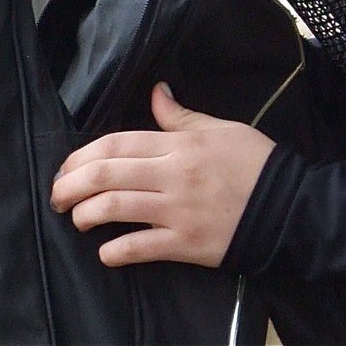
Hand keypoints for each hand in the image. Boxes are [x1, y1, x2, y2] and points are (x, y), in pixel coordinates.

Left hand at [50, 83, 275, 267]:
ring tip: (77, 220)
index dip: (83, 155)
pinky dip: (116, 252)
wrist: (288, 206)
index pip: (117, 144)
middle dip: (71, 185)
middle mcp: (171, 175)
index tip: (67, 167)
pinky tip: (105, 253)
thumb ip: (181, 115)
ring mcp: (176, 211)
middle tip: (57, 196)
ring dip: (85, 215)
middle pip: (106, 174)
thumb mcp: (220, 128)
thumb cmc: (254, 162)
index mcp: (178, 144)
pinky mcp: (185, 243)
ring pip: (115, 209)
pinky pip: (141, 248)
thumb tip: (156, 92)